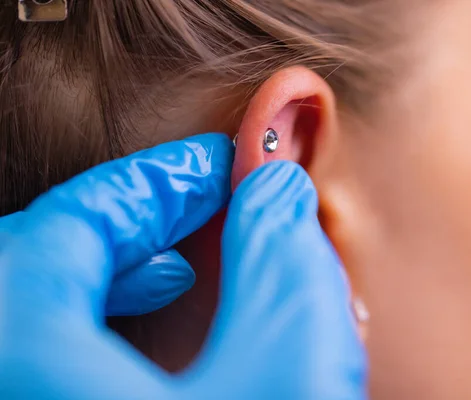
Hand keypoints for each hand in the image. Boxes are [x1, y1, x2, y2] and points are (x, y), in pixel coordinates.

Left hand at [0, 130, 364, 398]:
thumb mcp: (288, 364)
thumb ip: (279, 255)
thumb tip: (277, 186)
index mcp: (29, 362)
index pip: (66, 227)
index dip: (153, 181)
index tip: (215, 164)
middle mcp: (12, 385)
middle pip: (35, 262)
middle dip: (131, 219)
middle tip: (202, 201)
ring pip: (37, 315)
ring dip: (113, 275)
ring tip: (179, 266)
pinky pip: (51, 363)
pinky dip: (100, 336)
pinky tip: (160, 342)